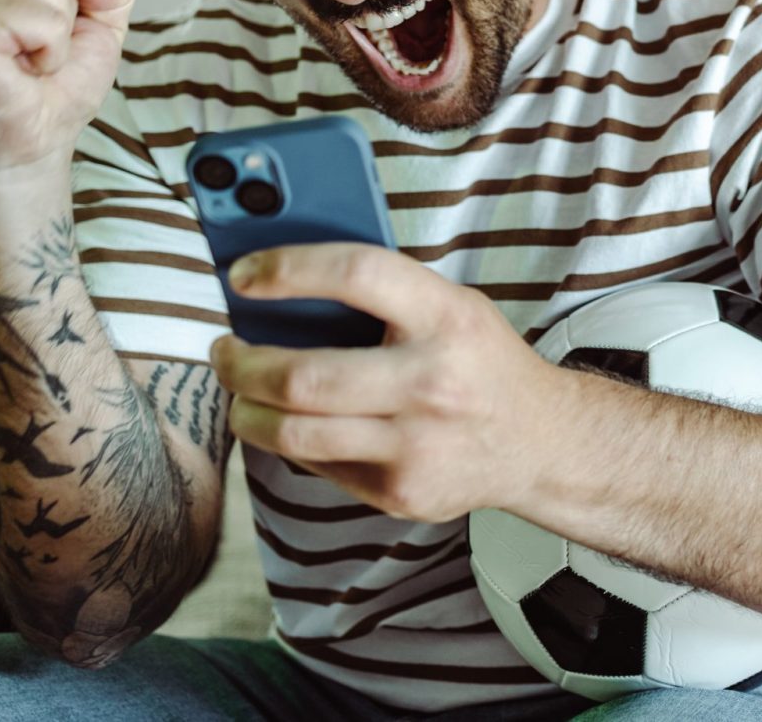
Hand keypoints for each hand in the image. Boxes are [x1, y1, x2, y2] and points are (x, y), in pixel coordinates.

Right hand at [0, 0, 136, 183]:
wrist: (29, 149)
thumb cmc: (50, 92)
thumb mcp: (97, 25)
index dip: (68, 4)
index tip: (34, 41)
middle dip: (61, 17)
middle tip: (27, 57)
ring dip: (54, 37)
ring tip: (20, 64)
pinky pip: (44, 16)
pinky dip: (48, 50)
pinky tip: (15, 70)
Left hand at [209, 243, 558, 521]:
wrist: (537, 442)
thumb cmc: (481, 362)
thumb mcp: (453, 306)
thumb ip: (386, 292)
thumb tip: (286, 280)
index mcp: (447, 318)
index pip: (359, 276)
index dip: (290, 269)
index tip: (244, 274)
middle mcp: (432, 383)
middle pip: (303, 377)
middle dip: (241, 364)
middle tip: (224, 350)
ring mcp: (415, 446)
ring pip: (295, 433)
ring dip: (246, 410)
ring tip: (239, 392)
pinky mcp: (399, 491)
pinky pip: (316, 465)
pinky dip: (290, 442)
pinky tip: (290, 423)